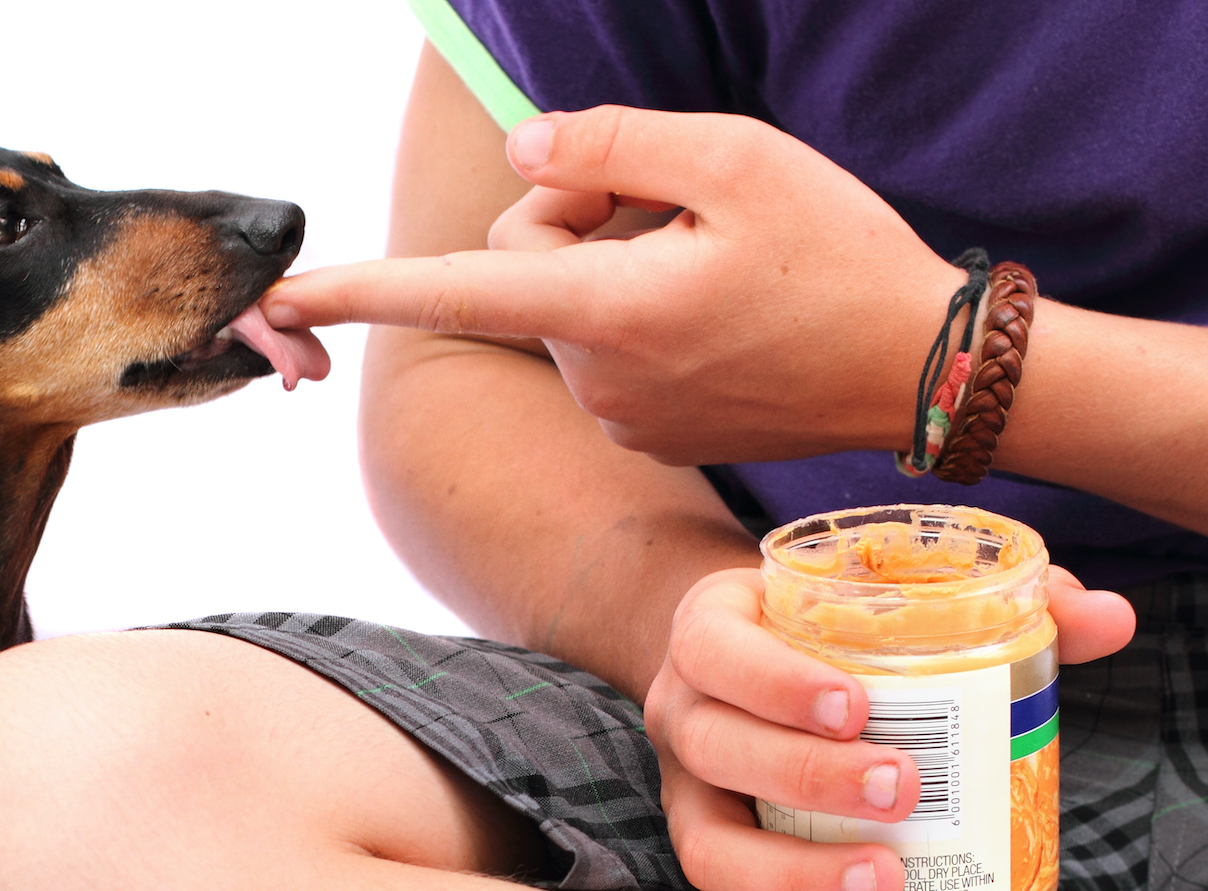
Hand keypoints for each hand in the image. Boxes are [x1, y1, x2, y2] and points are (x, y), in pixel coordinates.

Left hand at [264, 105, 968, 464]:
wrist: (928, 375)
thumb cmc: (841, 258)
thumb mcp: (738, 159)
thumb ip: (610, 144)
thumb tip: (525, 153)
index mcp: (606, 312)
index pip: (454, 291)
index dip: (359, 288)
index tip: (279, 301)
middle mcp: (594, 378)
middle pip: (525, 264)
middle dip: (578, 213)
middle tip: (677, 198)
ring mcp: (618, 414)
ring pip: (567, 304)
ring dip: (618, 260)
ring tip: (720, 260)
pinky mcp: (645, 429)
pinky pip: (605, 344)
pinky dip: (641, 307)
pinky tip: (725, 304)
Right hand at [655, 566, 1132, 890]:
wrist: (743, 667)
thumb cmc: (830, 632)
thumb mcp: (887, 599)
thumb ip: (994, 604)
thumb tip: (1113, 620)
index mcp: (710, 636)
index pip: (716, 650)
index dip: (776, 682)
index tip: (858, 707)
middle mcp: (685, 718)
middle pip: (717, 752)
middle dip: (806, 778)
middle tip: (904, 790)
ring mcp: (690, 800)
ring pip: (709, 850)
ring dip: (791, 876)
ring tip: (885, 883)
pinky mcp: (714, 866)